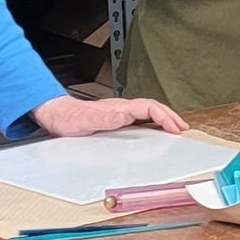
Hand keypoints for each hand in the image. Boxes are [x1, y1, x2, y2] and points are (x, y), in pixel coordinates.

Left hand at [30, 94, 187, 137]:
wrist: (56, 114)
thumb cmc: (68, 118)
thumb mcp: (84, 120)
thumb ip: (103, 117)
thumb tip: (124, 115)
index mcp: (118, 108)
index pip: (149, 108)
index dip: (165, 117)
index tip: (175, 128)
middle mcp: (121, 109)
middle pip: (153, 108)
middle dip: (171, 117)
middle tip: (183, 129)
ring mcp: (119, 113)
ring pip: (148, 113)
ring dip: (164, 119)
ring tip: (175, 129)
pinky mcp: (116, 119)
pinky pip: (140, 119)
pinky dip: (153, 124)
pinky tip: (155, 132)